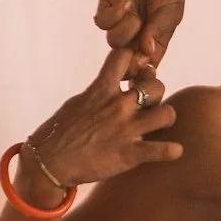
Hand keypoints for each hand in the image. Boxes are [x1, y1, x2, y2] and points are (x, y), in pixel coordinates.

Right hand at [31, 46, 182, 186]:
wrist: (49, 163)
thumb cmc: (61, 132)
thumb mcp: (79, 102)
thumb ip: (100, 90)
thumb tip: (116, 79)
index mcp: (101, 90)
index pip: (125, 57)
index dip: (136, 60)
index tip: (136, 71)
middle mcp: (117, 106)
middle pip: (156, 86)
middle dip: (156, 93)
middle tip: (148, 105)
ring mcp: (126, 130)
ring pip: (167, 114)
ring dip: (165, 118)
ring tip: (158, 125)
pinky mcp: (130, 154)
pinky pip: (163, 150)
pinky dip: (172, 151)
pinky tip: (172, 151)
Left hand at [93, 0, 186, 72]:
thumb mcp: (170, 14)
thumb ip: (158, 32)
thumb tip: (146, 52)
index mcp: (151, 47)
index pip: (143, 70)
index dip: (141, 73)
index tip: (147, 65)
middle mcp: (133, 40)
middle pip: (124, 62)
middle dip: (129, 59)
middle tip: (138, 47)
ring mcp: (118, 25)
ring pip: (113, 41)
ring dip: (125, 30)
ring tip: (137, 16)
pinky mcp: (106, 9)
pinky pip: (102, 22)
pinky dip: (114, 15)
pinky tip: (126, 3)